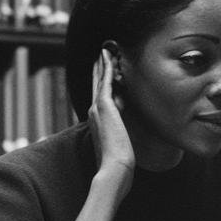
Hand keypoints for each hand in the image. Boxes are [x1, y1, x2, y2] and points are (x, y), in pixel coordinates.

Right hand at [89, 48, 134, 191]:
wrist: (114, 169)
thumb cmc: (118, 165)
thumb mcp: (119, 148)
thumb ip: (120, 139)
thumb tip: (126, 140)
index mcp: (98, 123)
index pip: (100, 99)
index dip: (101, 85)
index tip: (103, 74)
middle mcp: (94, 113)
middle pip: (96, 86)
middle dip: (99, 70)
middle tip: (101, 55)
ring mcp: (97, 109)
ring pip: (100, 80)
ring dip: (102, 65)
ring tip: (105, 51)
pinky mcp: (104, 106)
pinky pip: (105, 81)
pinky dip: (107, 68)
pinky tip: (109, 56)